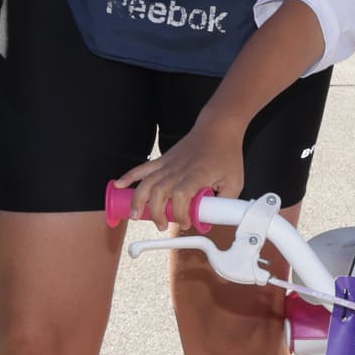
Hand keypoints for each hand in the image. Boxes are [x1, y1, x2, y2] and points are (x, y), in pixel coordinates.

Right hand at [121, 121, 243, 228]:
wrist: (218, 128)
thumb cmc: (226, 154)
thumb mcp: (235, 182)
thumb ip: (225, 202)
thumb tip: (213, 219)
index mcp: (197, 175)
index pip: (181, 196)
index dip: (180, 214)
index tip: (187, 223)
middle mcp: (179, 170)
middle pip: (159, 192)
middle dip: (156, 213)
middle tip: (162, 225)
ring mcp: (168, 164)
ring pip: (147, 183)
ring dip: (138, 200)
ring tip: (135, 215)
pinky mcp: (163, 159)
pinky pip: (143, 168)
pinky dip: (129, 176)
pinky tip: (118, 185)